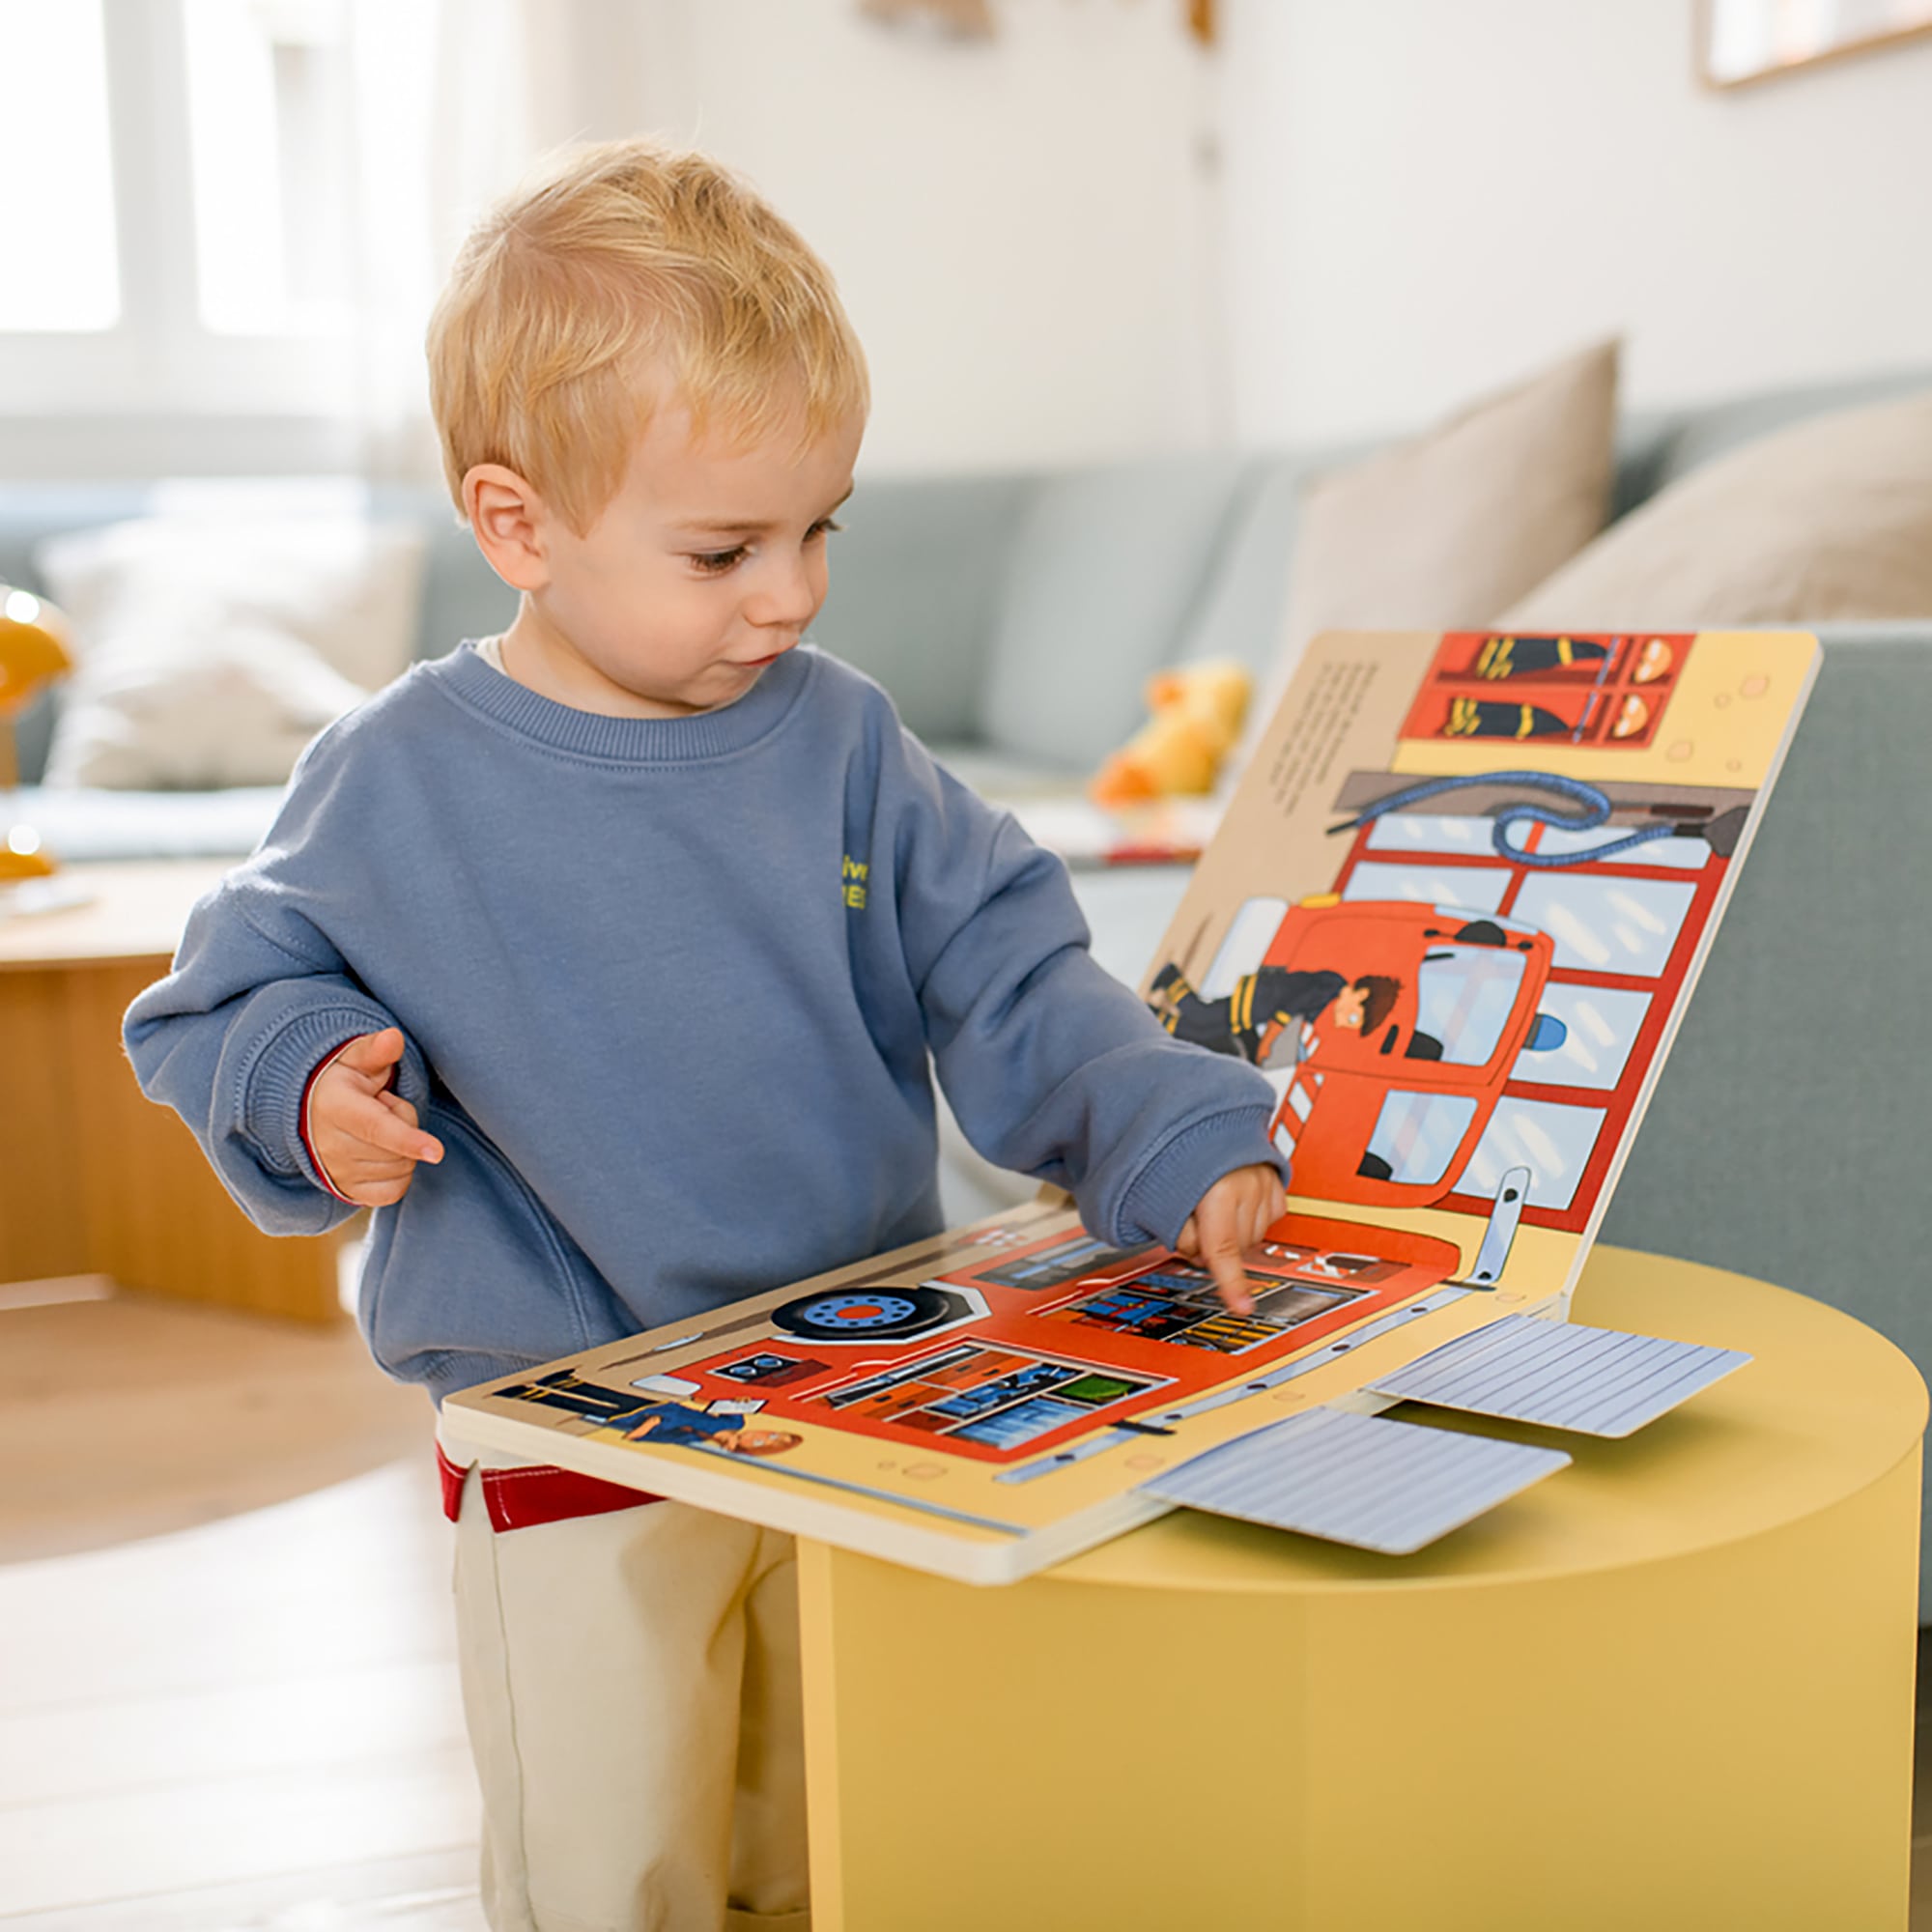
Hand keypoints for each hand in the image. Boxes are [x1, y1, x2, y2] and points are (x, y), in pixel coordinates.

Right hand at [307, 1027, 443, 1207]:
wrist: (308, 1114)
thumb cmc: (342, 1082)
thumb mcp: (355, 1059)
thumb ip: (376, 1050)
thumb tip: (393, 1038)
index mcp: (335, 1107)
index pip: (376, 1128)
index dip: (408, 1139)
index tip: (437, 1151)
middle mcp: (331, 1146)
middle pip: (397, 1148)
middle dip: (405, 1123)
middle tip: (384, 1106)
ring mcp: (338, 1173)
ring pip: (400, 1169)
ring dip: (403, 1149)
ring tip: (379, 1127)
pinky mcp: (347, 1192)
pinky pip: (393, 1192)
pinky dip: (401, 1175)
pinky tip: (387, 1153)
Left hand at [1174, 1163, 1286, 1314]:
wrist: (1202, 1117)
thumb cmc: (1175, 1151)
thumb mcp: (1162, 1193)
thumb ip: (1177, 1228)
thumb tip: (1195, 1255)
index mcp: (1219, 1189)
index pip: (1223, 1249)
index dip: (1231, 1283)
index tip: (1243, 1307)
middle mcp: (1248, 1185)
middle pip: (1234, 1246)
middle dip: (1211, 1241)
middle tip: (1191, 1216)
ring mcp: (1266, 1183)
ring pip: (1252, 1236)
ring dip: (1230, 1229)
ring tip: (1211, 1202)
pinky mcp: (1276, 1183)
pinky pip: (1267, 1219)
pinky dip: (1248, 1216)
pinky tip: (1233, 1201)